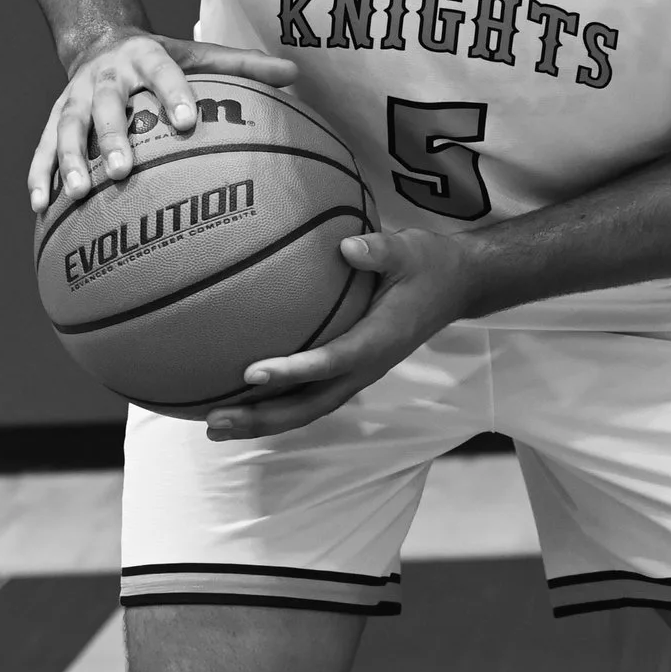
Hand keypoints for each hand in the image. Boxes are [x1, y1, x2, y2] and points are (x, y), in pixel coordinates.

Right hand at [30, 33, 298, 212]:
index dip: (173, 94)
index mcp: (146, 57)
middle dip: (111, 136)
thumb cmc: (161, 61)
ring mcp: (75, 97)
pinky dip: (39, 175)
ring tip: (78, 194)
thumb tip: (296, 74)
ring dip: (69, 159)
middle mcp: (107, 76)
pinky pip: (41, 147)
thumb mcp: (199, 54)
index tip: (187, 121)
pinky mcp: (53, 117)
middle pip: (106, 104)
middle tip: (121, 170)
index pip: (162, 72)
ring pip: (67, 126)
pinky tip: (41, 207)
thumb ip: (243, 66)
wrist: (100, 41)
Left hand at [208, 228, 479, 439]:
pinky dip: (274, 404)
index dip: (293, 371)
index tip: (251, 373)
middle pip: (310, 405)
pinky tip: (238, 400)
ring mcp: (357, 374)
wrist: (455, 287)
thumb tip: (346, 246)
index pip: (332, 361)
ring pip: (307, 409)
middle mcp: (366, 367)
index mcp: (380, 340)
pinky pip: (309, 395)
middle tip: (215, 421)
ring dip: (262, 420)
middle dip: (263, 417)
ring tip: (214, 425)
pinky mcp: (350, 370)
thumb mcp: (411, 249)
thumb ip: (380, 249)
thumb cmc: (428, 264)